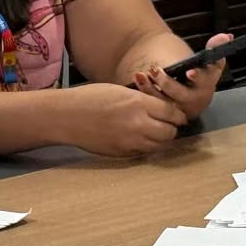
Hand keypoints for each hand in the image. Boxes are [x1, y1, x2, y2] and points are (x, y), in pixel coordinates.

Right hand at [64, 83, 186, 156]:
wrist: (67, 116)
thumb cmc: (91, 97)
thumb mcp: (121, 91)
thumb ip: (142, 101)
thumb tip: (160, 109)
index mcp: (139, 104)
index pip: (172, 113)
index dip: (177, 115)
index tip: (178, 116)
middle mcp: (138, 124)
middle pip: (170, 133)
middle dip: (172, 129)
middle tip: (168, 125)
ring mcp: (130, 142)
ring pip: (158, 146)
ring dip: (160, 140)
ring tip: (155, 133)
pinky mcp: (121, 153)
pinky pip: (142, 153)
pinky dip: (145, 147)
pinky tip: (139, 139)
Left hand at [131, 33, 230, 119]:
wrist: (181, 85)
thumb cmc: (194, 70)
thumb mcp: (205, 59)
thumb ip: (214, 47)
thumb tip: (227, 37)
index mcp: (208, 84)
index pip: (207, 80)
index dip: (199, 77)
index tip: (190, 72)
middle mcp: (196, 99)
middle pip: (183, 96)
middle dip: (169, 84)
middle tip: (156, 70)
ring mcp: (181, 108)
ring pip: (166, 103)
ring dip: (153, 89)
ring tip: (143, 74)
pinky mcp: (167, 113)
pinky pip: (155, 106)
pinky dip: (146, 92)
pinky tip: (138, 79)